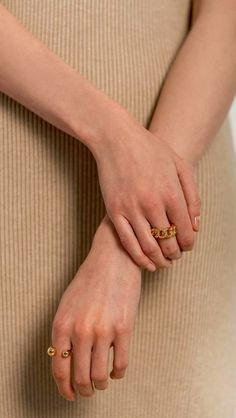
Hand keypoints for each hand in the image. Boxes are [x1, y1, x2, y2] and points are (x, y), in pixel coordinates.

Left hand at [50, 215, 141, 399]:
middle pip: (80, 377)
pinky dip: (117, 373)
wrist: (113, 259)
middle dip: (84, 390)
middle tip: (88, 390)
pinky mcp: (124, 328)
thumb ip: (64, 332)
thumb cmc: (89, 280)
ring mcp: (103, 330)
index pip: (59, 368)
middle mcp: (80, 331)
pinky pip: (121, 363)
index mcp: (62, 325)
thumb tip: (67, 362)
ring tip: (102, 381)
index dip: (64, 388)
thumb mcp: (67, 304)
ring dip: (101, 384)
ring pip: (100, 375)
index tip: (70, 394)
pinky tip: (116, 370)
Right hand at [93, 109, 200, 271]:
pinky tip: (145, 263)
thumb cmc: (150, 150)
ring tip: (163, 262)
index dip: (189, 244)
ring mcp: (131, 209)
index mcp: (171, 192)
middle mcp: (152, 203)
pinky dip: (139, 258)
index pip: (186, 230)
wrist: (116, 139)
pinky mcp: (114, 212)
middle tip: (175, 255)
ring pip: (149, 247)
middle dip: (175, 254)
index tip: (187, 246)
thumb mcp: (180, 165)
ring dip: (159, 259)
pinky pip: (128, 243)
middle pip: (169, 242)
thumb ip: (192, 195)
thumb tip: (196, 224)